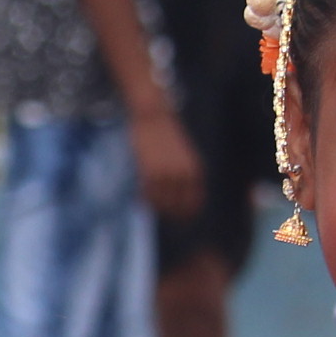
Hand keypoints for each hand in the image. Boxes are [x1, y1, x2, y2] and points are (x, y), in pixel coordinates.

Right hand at [129, 100, 207, 221]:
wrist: (154, 116)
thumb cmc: (166, 135)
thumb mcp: (184, 156)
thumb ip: (185, 175)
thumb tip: (179, 197)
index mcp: (195, 171)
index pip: (194, 202)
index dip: (187, 214)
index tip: (179, 219)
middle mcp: (184, 175)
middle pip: (178, 206)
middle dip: (170, 214)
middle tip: (161, 215)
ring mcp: (167, 174)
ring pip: (162, 203)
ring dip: (155, 207)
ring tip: (149, 206)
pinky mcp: (150, 171)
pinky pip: (148, 193)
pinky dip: (144, 199)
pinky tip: (140, 198)